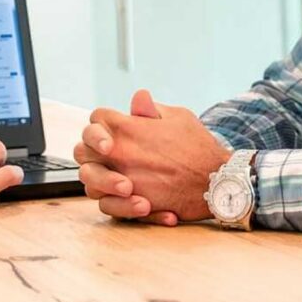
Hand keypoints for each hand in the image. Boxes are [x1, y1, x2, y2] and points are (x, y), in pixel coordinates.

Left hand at [74, 89, 230, 221]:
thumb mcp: (177, 117)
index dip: (103, 123)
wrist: (218, 181)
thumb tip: (138, 97)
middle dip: (92, 149)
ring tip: (116, 176)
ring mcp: (122, 178)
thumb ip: (151, 109)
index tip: (114, 130)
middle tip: (108, 154)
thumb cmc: (199, 147)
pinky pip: (105, 204)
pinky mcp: (131, 202)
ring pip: (88, 178)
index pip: (97, 118)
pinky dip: (112, 201)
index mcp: (127, 127)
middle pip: (82, 149)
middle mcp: (119, 152)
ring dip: (97, 176)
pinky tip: (128, 195)